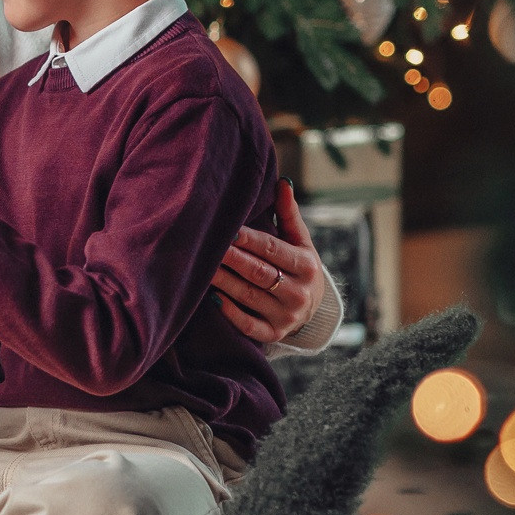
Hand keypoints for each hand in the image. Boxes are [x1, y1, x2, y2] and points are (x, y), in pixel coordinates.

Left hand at [213, 179, 329, 343]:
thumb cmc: (299, 266)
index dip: (248, 239)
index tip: (227, 228)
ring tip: (200, 267)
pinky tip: (212, 298)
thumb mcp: (301, 242)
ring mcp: (286, 315)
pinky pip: (248, 324)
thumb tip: (281, 181)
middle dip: (231, 258)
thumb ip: (289, 214)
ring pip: (248, 296)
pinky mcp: (273, 333)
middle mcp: (298, 292)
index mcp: (306, 265)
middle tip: (206, 245)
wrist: (314, 310)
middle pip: (258, 272)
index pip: (272, 249)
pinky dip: (229, 312)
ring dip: (223, 281)